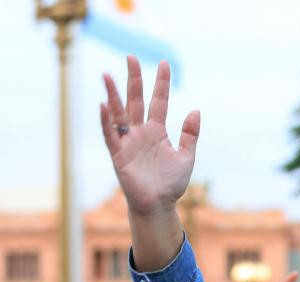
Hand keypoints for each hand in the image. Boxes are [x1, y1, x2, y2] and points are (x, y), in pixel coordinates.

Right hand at [101, 57, 198, 218]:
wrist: (158, 206)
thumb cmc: (171, 185)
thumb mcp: (186, 157)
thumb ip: (189, 135)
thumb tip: (195, 110)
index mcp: (156, 131)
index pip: (158, 101)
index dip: (161, 83)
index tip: (164, 63)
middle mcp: (140, 133)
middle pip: (135, 101)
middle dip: (133, 79)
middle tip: (130, 57)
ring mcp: (128, 143)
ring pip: (119, 114)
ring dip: (113, 95)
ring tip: (107, 75)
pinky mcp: (118, 155)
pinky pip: (110, 135)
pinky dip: (106, 122)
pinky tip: (104, 106)